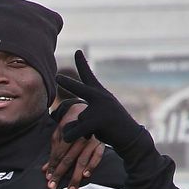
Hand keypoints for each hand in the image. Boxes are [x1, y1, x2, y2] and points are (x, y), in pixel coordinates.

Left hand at [49, 50, 152, 185]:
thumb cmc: (112, 128)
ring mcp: (100, 108)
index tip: (77, 51)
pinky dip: (72, 137)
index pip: (89, 76)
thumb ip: (84, 115)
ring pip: (75, 121)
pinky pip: (74, 131)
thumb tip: (66, 127)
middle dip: (67, 83)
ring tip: (96, 131)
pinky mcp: (98, 120)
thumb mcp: (98, 117)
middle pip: (79, 89)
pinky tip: (89, 137)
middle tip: (57, 77)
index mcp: (101, 94)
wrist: (131, 138)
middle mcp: (101, 97)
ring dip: (79, 131)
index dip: (82, 64)